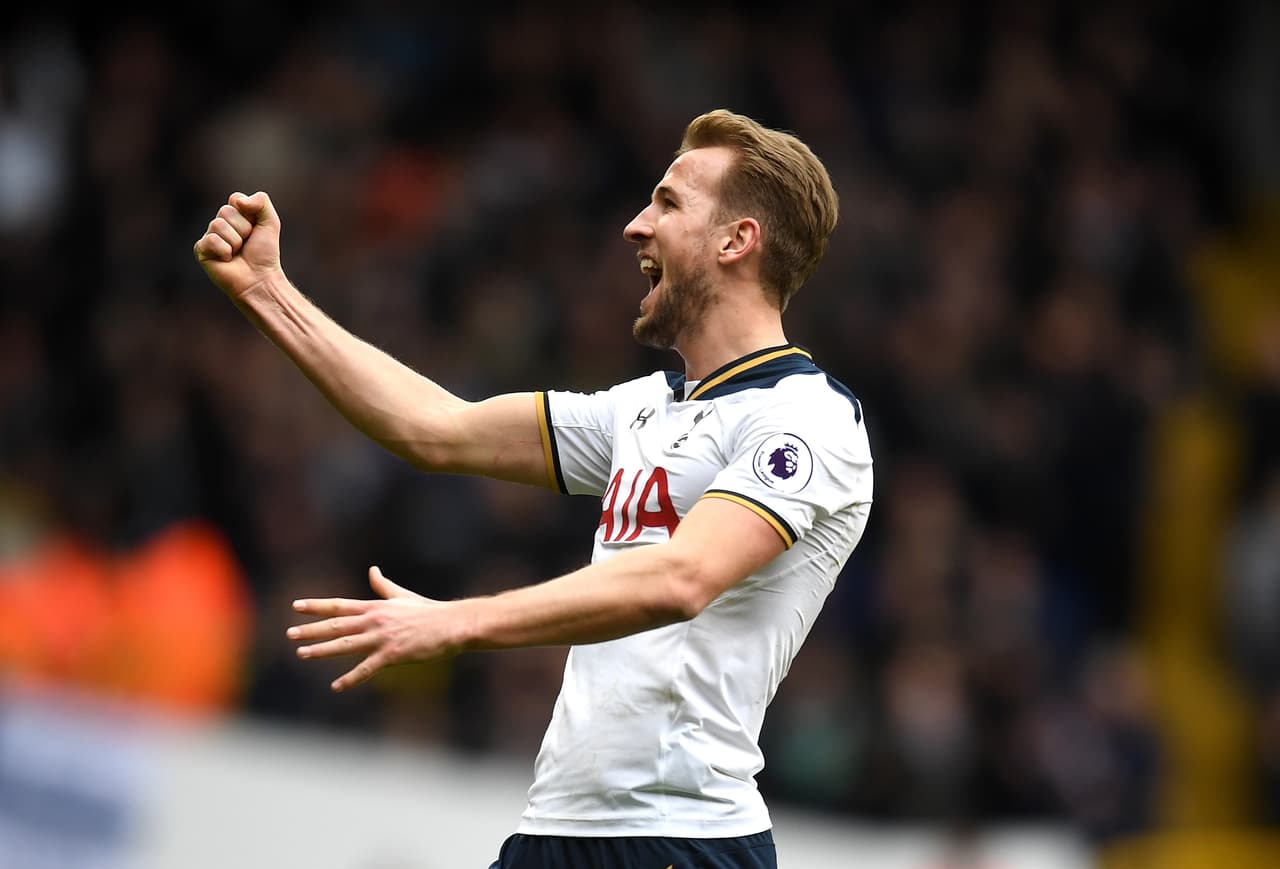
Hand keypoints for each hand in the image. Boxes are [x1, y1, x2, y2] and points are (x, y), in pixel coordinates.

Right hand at [193, 191, 284, 299]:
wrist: (260, 278)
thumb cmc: (265, 253)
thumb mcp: (270, 222)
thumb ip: (261, 201)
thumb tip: (238, 202)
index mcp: (234, 215)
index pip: (235, 199)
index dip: (249, 215)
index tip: (255, 229)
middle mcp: (219, 224)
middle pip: (226, 211)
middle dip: (243, 229)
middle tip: (246, 244)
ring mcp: (209, 236)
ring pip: (218, 225)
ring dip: (235, 241)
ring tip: (237, 253)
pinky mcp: (201, 250)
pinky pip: (211, 240)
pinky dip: (224, 251)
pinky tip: (227, 260)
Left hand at [287, 566, 458, 691]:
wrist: (450, 625)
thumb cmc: (428, 611)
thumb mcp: (402, 596)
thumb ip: (383, 586)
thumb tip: (372, 570)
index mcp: (375, 607)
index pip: (339, 605)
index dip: (316, 606)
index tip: (296, 606)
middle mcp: (374, 620)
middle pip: (336, 624)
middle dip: (311, 630)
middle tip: (290, 634)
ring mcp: (382, 638)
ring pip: (345, 644)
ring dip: (322, 650)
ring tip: (302, 653)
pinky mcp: (392, 655)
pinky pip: (366, 669)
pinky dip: (350, 679)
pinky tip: (336, 686)